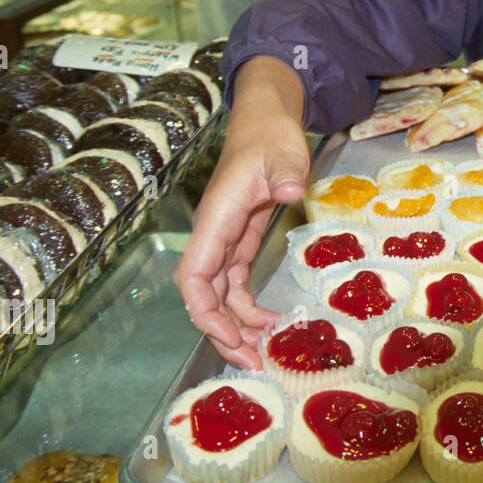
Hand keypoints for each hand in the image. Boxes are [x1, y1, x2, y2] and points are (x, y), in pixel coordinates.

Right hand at [173, 58, 307, 368]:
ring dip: (236, 326)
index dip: (204, 310)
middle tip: (252, 362)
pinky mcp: (239, 240)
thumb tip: (288, 190)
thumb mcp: (283, 153)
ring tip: (263, 353)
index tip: (226, 335)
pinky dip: (246, 308)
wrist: (268, 119)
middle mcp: (214, 234)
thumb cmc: (271, 135)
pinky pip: (234, 284)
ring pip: (218, 296)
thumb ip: (284, 172)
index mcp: (216, 219)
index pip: (194, 276)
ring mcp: (225, 240)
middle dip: (221, 332)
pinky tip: (268, 323)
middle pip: (203, 296)